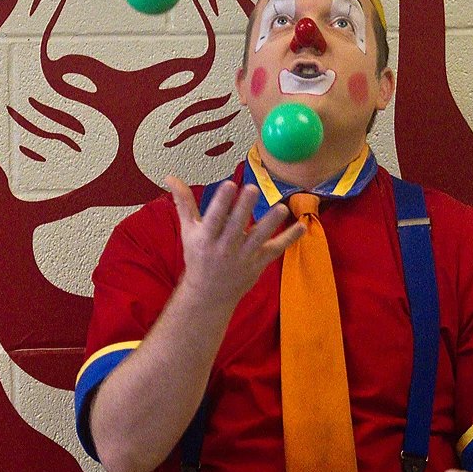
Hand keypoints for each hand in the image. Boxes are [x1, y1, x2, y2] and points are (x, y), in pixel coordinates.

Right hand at [165, 177, 305, 308]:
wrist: (208, 294)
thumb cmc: (197, 256)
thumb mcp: (188, 231)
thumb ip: (184, 203)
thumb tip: (170, 177)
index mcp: (206, 238)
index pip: (214, 218)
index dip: (221, 202)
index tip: (229, 184)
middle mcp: (224, 248)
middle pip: (236, 226)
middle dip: (244, 208)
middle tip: (252, 189)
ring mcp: (243, 257)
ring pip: (259, 238)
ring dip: (270, 223)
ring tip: (281, 208)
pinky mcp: (258, 263)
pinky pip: (276, 249)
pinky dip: (289, 239)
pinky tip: (302, 226)